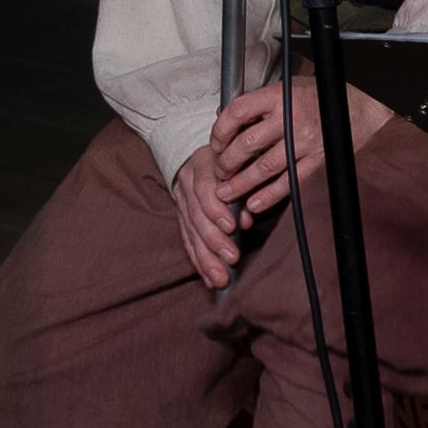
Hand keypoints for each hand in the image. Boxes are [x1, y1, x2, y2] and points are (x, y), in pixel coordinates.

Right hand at [171, 81, 294, 290]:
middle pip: (196, 215)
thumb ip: (245, 187)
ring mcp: (182, 199)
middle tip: (231, 259)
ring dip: (205, 257)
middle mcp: (187, 182)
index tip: (232, 227)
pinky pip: (187, 239)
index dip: (217, 209)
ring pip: (190, 231)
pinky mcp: (181, 214)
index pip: (206, 189)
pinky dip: (198, 259)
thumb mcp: (240, 164)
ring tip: (219, 277)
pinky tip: (208, 276)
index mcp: (203, 164)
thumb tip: (246, 218)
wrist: (200, 149)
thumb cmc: (231, 158)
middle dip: (214, 240)